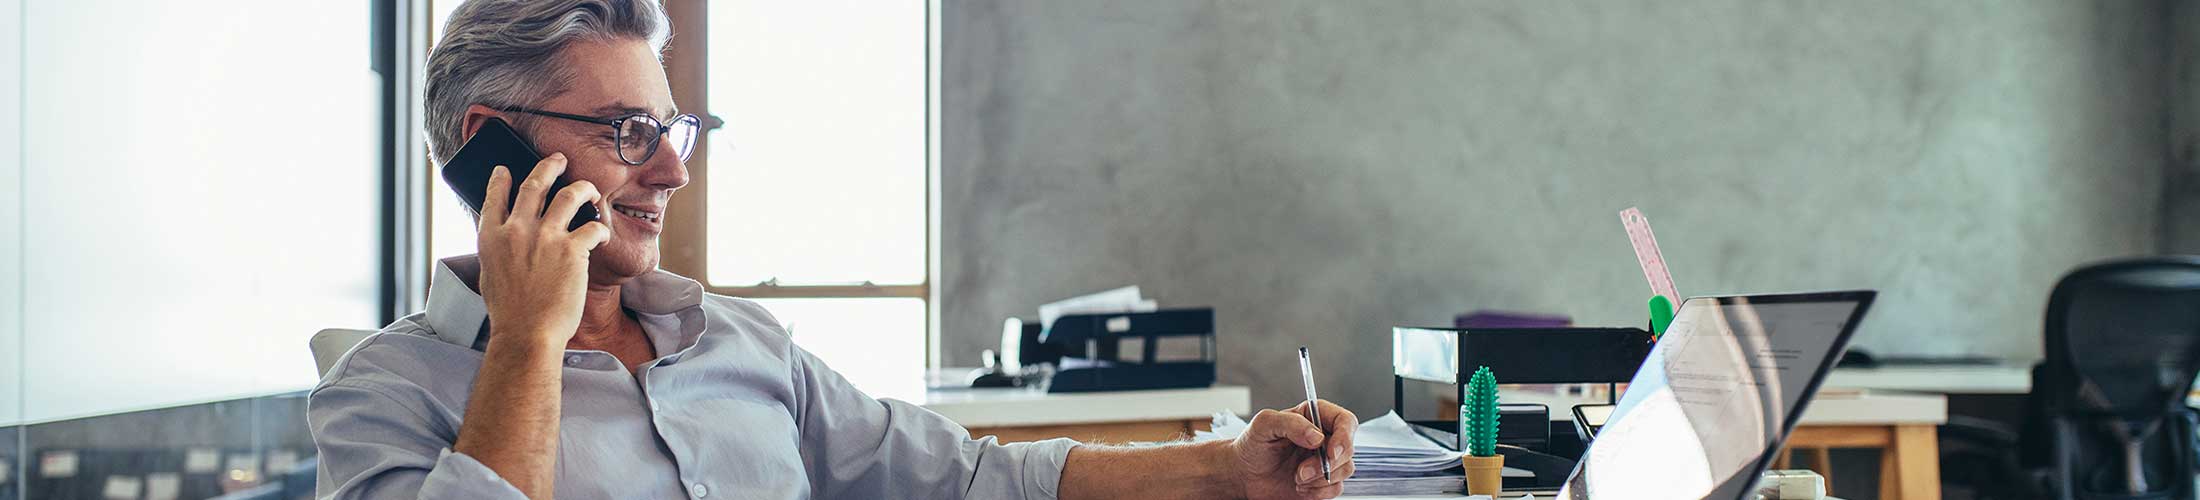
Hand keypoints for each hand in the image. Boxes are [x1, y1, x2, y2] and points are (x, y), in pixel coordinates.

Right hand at [476, 153, 609, 348]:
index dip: (500, 179)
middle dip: (548, 166)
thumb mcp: (491, 275)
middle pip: (534, 184)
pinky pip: (593, 227)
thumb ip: (498, 250)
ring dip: (583, 187)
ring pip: (569, 194)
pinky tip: (604, 236)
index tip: (506, 169)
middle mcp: (517, 230)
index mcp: (491, 237)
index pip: (494, 196)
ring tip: (590, 189)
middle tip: (558, 159)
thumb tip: (505, 238)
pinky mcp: (572, 250)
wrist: (527, 334)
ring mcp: (545, 237)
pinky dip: (601, 230)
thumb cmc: (510, 313)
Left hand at [1232, 400, 1356, 499]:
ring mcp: (1325, 461)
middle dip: (1327, 464)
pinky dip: (1318, 492)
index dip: (1345, 437)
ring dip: (1321, 479)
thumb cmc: (1252, 445)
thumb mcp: (1264, 424)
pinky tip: (1300, 487)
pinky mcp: (1323, 482)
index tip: (1331, 452)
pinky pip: (1335, 489)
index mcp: (1314, 417)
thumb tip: (1317, 436)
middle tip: (1302, 471)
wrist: (1243, 475)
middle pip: (1348, 448)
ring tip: (1296, 478)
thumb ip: (1290, 423)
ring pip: (1345, 470)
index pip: (1345, 421)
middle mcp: (1324, 438)